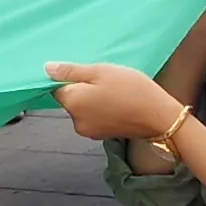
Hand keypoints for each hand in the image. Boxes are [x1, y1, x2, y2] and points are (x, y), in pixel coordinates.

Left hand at [46, 61, 182, 143]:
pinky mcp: (101, 135)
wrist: (159, 116)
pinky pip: (94, 117)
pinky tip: (117, 102)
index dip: (70, 78)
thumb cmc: (131, 89)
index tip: (87, 72)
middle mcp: (75, 121)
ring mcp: (89, 131)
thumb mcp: (101, 71)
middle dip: (83, 89)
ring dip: (92, 99)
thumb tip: (46, 69)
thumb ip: (72, 71)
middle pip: (71, 100)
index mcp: (72, 103)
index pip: (56, 88)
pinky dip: (101, 109)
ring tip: (114, 90)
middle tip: (104, 79)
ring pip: (83, 108)